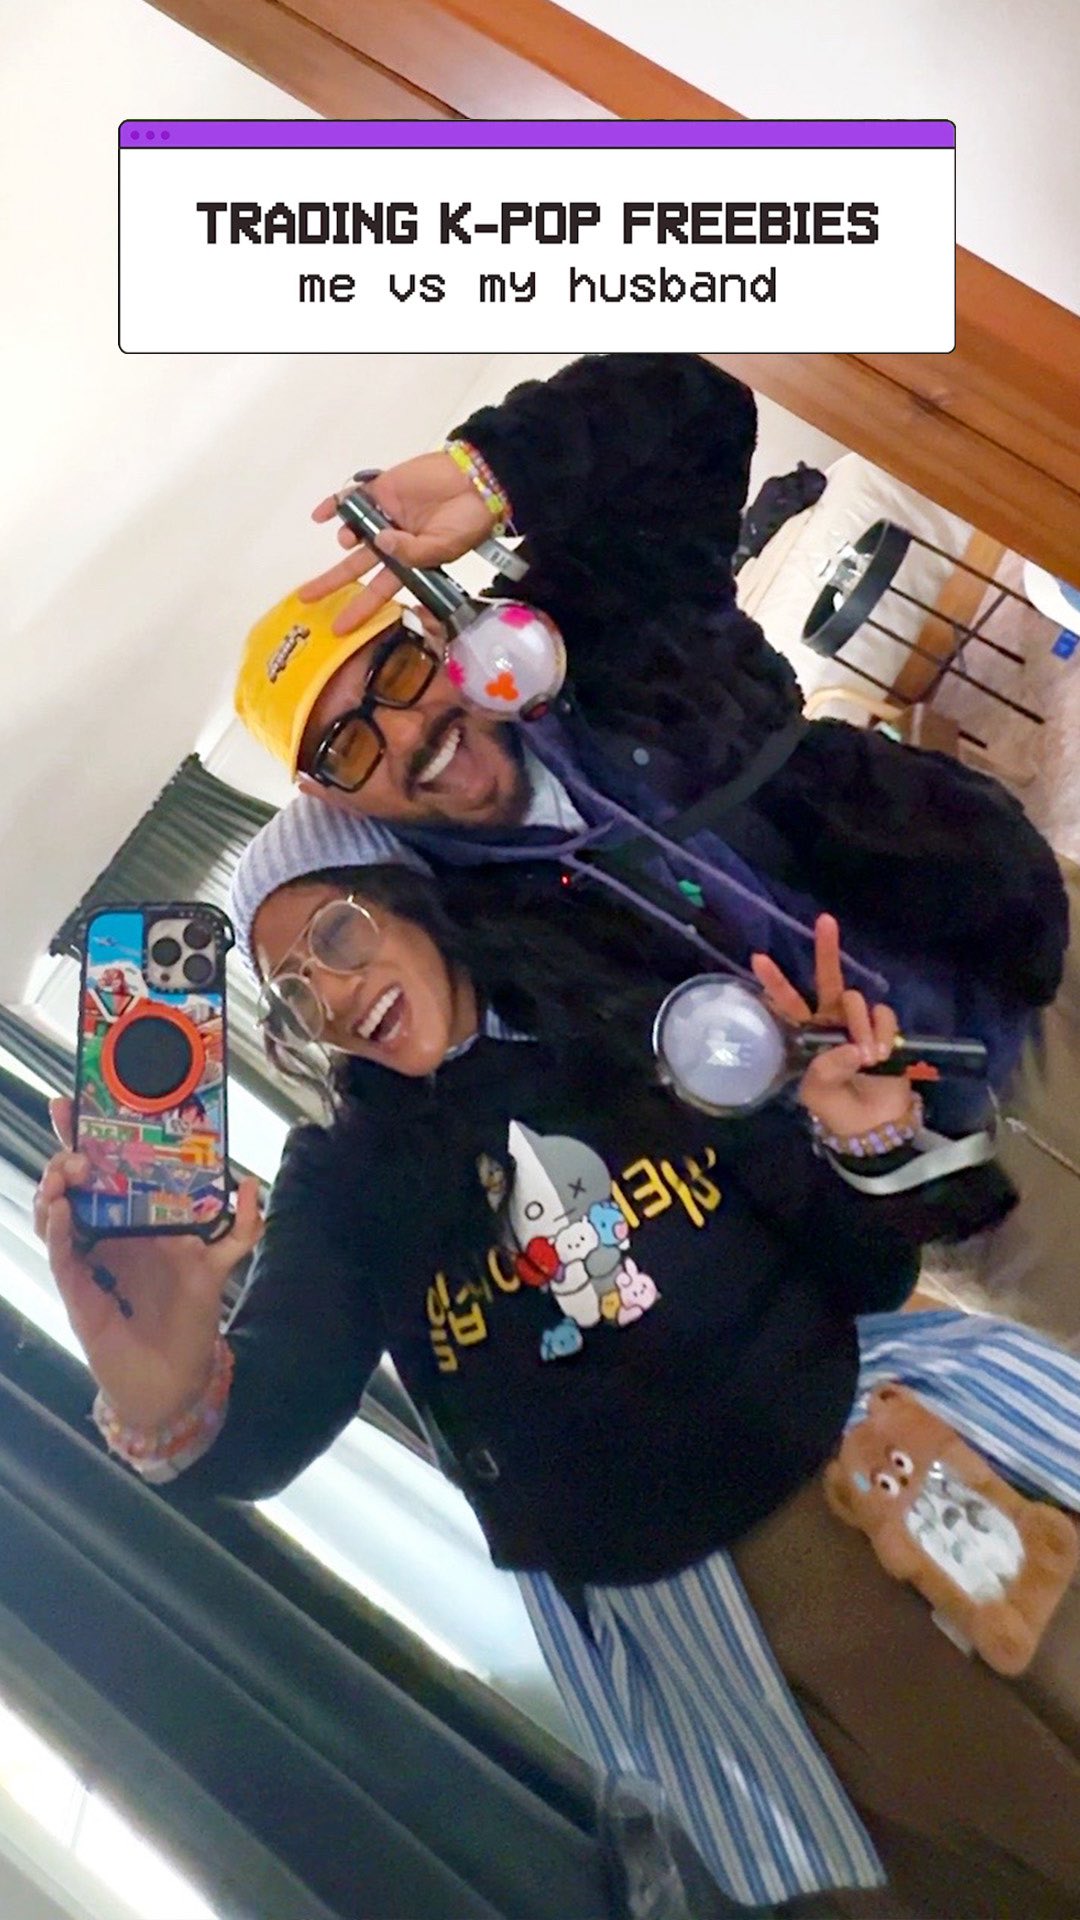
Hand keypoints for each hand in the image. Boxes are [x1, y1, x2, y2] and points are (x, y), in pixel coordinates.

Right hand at [35, 1098, 261, 1429]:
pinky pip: (61, 1254)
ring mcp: (87, 1259)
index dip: (84, 1137)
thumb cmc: (189, 1316)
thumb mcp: (219, 1263)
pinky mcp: (78, 1289)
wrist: (174, 1376)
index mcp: (132, 1218)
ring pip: (54, 1212)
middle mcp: (104, 1233)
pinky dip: (58, 1230)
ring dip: (54, 1187)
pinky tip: (62, 1212)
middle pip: (71, 1183)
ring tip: (67, 1173)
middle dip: (64, 1154)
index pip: (104, 1168)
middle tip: (75, 1146)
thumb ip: (240, 1227)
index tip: (73, 1103)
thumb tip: (249, 1184)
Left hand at [300, 453, 492, 633]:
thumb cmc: (467, 520)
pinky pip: (351, 498)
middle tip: (306, 598)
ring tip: (349, 540)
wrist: (476, 480)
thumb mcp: (445, 546)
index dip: (360, 610)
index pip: (379, 592)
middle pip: (356, 566)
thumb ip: (413, 552)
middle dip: (331, 582)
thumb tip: (380, 542)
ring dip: (346, 537)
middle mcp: (392, 542)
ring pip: (353, 531)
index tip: (341, 630)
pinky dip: (334, 504)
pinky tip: (321, 514)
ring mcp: (385, 516)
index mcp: (410, 564)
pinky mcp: (381, 489)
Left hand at [751, 917, 910, 1141]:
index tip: (757, 957)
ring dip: (861, 1027)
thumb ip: (827, 1069)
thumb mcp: (818, 1093)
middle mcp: (830, 1021)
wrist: (875, 1125)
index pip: (787, 1003)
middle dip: (826, 949)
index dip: (774, 981)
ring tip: (867, 1058)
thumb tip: (852, 1047)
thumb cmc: (837, 1108)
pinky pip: (882, 1015)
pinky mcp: (885, 1028)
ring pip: (855, 1001)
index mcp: (806, 1035)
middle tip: (824, 921)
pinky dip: (883, 1033)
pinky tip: (883, 1055)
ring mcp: (858, 1023)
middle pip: (827, 978)